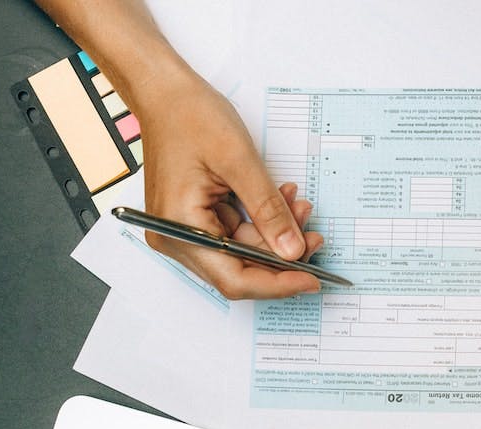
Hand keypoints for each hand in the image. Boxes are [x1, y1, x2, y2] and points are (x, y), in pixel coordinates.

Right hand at [133, 72, 323, 298]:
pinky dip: (261, 220)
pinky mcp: (195, 218)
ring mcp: (185, 229)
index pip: (234, 278)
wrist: (166, 92)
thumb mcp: (240, 162)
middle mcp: (176, 238)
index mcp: (178, 228)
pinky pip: (235, 231)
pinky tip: (282, 200)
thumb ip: (268, 210)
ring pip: (241, 251)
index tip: (312, 279)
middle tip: (314, 236)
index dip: (277, 284)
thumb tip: (293, 251)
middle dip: (281, 256)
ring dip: (274, 233)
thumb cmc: (190, 116)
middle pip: (238, 269)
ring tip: (300, 206)